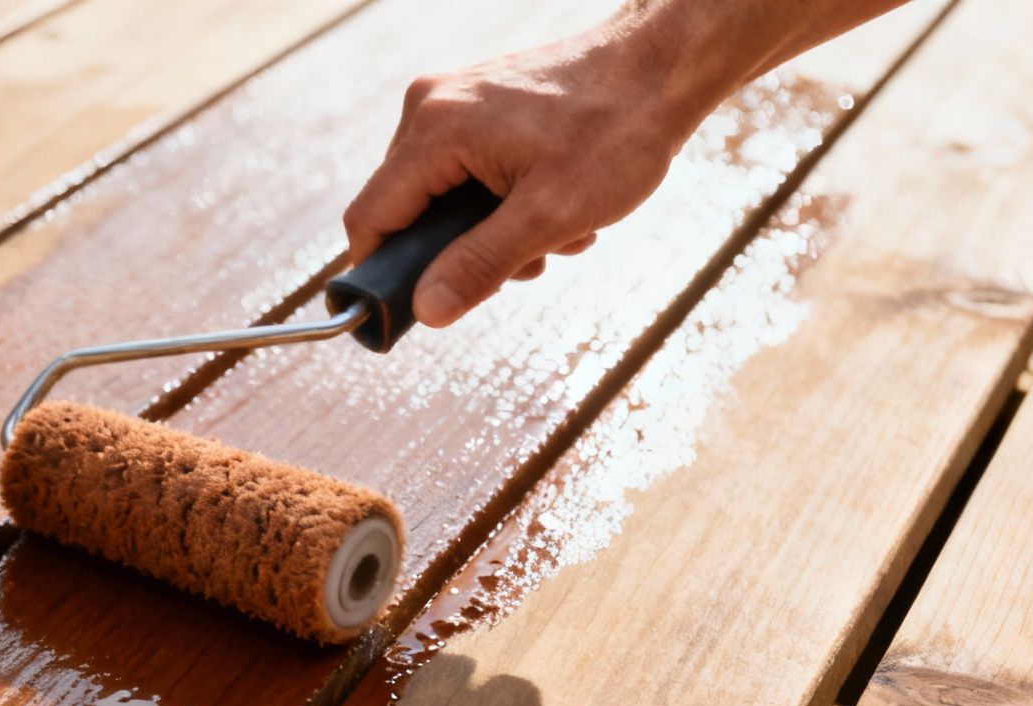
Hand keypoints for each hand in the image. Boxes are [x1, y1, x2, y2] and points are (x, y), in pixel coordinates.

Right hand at [344, 33, 712, 327]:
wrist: (661, 66)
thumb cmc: (616, 131)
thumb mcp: (550, 215)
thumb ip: (479, 265)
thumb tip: (425, 312)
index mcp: (434, 130)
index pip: (370, 218)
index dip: (381, 273)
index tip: (414, 310)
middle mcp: (430, 108)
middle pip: (407, 212)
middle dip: (460, 252)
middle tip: (527, 261)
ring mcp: (452, 102)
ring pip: (442, 198)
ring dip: (493, 232)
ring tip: (557, 230)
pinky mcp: (477, 105)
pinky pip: (466, 173)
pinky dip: (505, 202)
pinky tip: (556, 202)